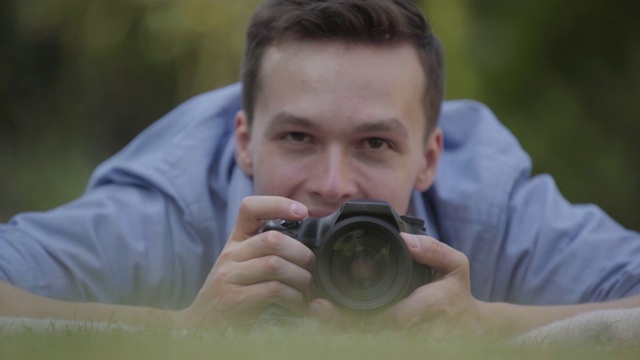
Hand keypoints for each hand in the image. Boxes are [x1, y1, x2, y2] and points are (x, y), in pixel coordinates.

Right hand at [175, 196, 314, 328]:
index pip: (250, 208)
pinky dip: (294, 298)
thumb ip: (264, 251)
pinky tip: (298, 305)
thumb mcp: (242, 266)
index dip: (278, 204)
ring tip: (307, 290)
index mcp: (235, 242)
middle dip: (301, 254)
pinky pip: (273, 290)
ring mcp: (229, 277)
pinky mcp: (234, 299)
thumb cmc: (230, 295)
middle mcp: (230, 255)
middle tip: (312, 270)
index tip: (302, 212)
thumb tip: (304, 244)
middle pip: (272, 239)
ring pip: (275, 264)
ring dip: (300, 278)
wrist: (199, 327)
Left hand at [309, 233, 482, 335]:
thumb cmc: (458, 295)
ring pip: (371, 343)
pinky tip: (333, 326)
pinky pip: (374, 346)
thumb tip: (405, 239)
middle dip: (342, 324)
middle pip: (373, 334)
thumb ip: (433, 249)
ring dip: (343, 333)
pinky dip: (353, 337)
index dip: (358, 313)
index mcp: (430, 307)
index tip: (331, 303)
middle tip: (317, 309)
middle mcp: (417, 332)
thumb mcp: (456, 265)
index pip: (390, 316)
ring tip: (319, 317)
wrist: (472, 331)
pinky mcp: (402, 349)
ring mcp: (409, 346)